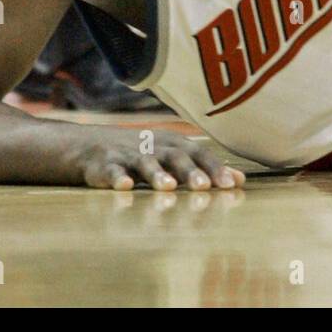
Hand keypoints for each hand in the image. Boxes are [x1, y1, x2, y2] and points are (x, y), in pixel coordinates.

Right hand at [69, 128, 245, 190]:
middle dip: (190, 171)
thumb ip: (206, 168)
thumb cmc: (143, 153)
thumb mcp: (173, 156)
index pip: (199, 154)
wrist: (90, 144)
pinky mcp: (104, 165)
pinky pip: (111, 171)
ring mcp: (129, 155)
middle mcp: (155, 147)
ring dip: (157, 174)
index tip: (230, 185)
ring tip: (168, 187)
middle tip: (204, 186)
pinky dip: (118, 177)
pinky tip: (125, 186)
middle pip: (175, 157)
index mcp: (174, 145)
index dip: (214, 168)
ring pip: (145, 163)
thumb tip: (241, 180)